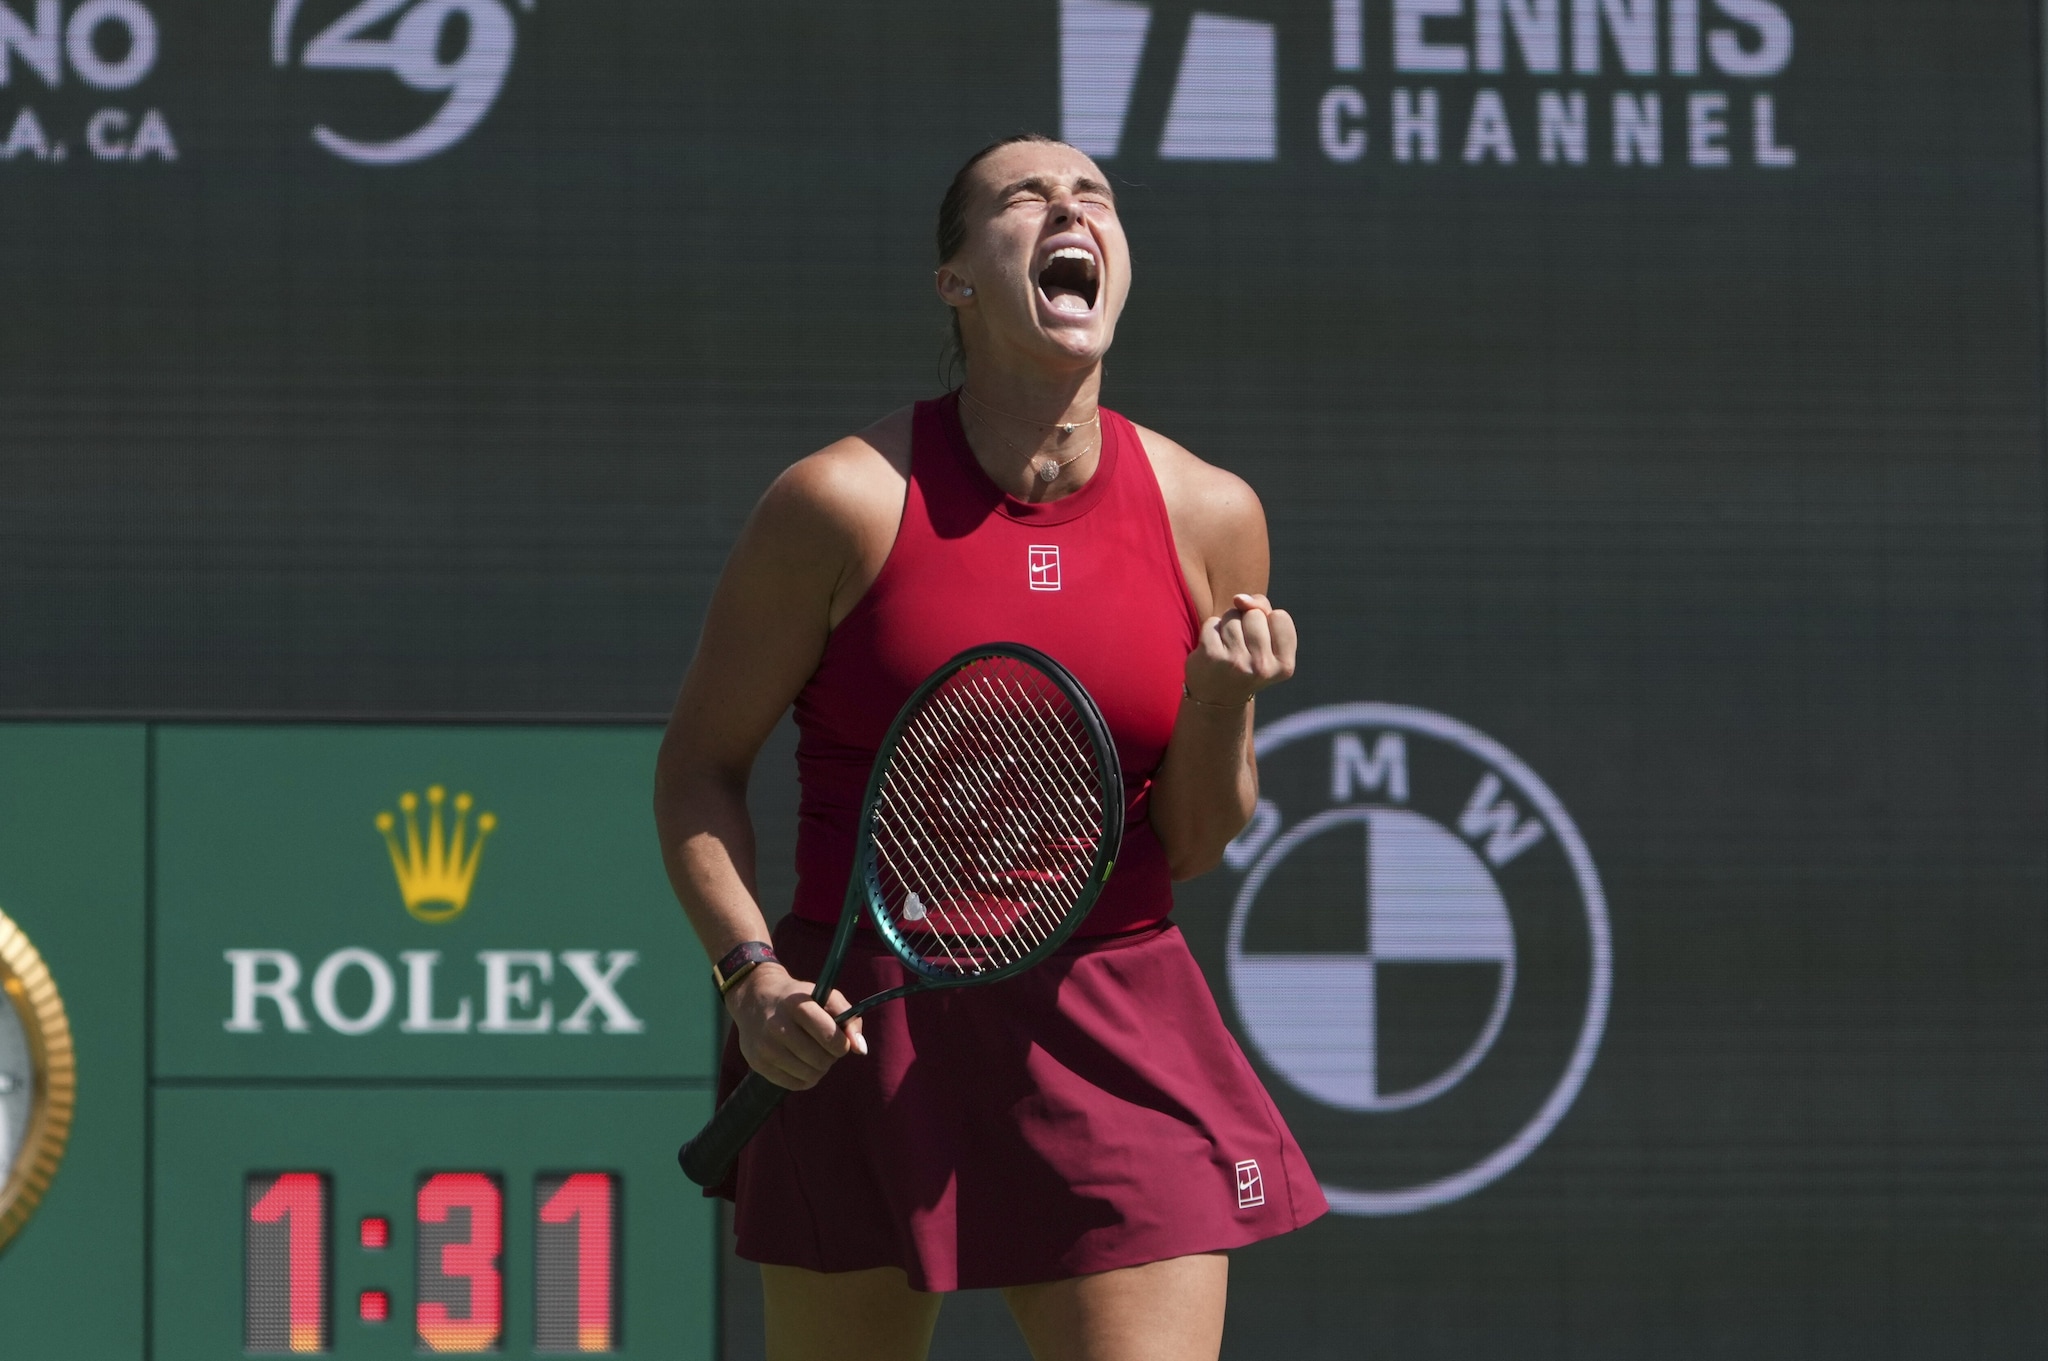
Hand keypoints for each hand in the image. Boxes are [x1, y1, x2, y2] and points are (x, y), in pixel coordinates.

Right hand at [724, 963, 865, 1090]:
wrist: (755, 999)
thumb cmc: (798, 999)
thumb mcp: (826, 997)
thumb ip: (850, 1019)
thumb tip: (860, 1049)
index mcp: (797, 1005)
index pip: (831, 1038)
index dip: (842, 1044)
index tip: (839, 1039)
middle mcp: (777, 1026)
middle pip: (821, 1060)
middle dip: (830, 1056)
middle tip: (824, 1046)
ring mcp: (765, 1047)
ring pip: (810, 1075)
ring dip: (819, 1068)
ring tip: (813, 1053)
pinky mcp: (758, 1064)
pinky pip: (795, 1085)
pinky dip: (804, 1078)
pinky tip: (800, 1062)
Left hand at [1185, 593, 1296, 706]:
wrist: (1216, 698)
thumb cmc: (1246, 662)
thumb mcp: (1266, 642)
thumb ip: (1263, 610)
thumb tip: (1239, 598)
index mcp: (1284, 665)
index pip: (1280, 616)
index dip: (1267, 623)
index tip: (1261, 645)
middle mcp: (1262, 666)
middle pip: (1256, 614)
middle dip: (1246, 622)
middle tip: (1241, 648)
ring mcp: (1236, 661)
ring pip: (1233, 615)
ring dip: (1227, 625)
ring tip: (1227, 648)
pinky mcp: (1211, 655)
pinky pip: (1212, 622)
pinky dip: (1210, 631)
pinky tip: (1212, 650)